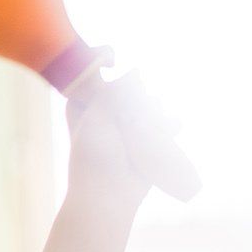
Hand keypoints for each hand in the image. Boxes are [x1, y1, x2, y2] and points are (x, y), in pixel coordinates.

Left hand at [66, 71, 155, 215]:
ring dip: (154, 109)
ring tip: (143, 126)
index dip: (104, 64)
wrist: (109, 193)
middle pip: (129, 89)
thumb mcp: (96, 119)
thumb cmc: (94, 156)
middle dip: (136, 95)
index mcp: (83, 106)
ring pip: (150, 104)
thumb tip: (135, 71)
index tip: (111, 58)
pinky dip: (168, 124)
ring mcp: (128, 127)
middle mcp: (106, 114)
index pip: (96, 76)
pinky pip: (166, 123)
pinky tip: (165, 130)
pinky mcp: (148, 140)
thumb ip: (113, 93)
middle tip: (128, 111)